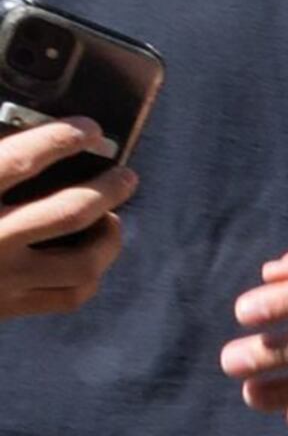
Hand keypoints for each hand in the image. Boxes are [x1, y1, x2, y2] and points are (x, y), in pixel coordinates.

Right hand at [0, 120, 130, 317]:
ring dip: (108, 238)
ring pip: (82, 263)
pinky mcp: (9, 307)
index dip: (58, 139)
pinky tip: (92, 257)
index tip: (88, 128)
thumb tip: (16, 133)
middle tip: (126, 175)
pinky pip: (69, 297)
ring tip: (112, 217)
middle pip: (69, 212)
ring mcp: (3, 278)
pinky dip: (89, 276)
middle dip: (107, 189)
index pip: (18, 161)